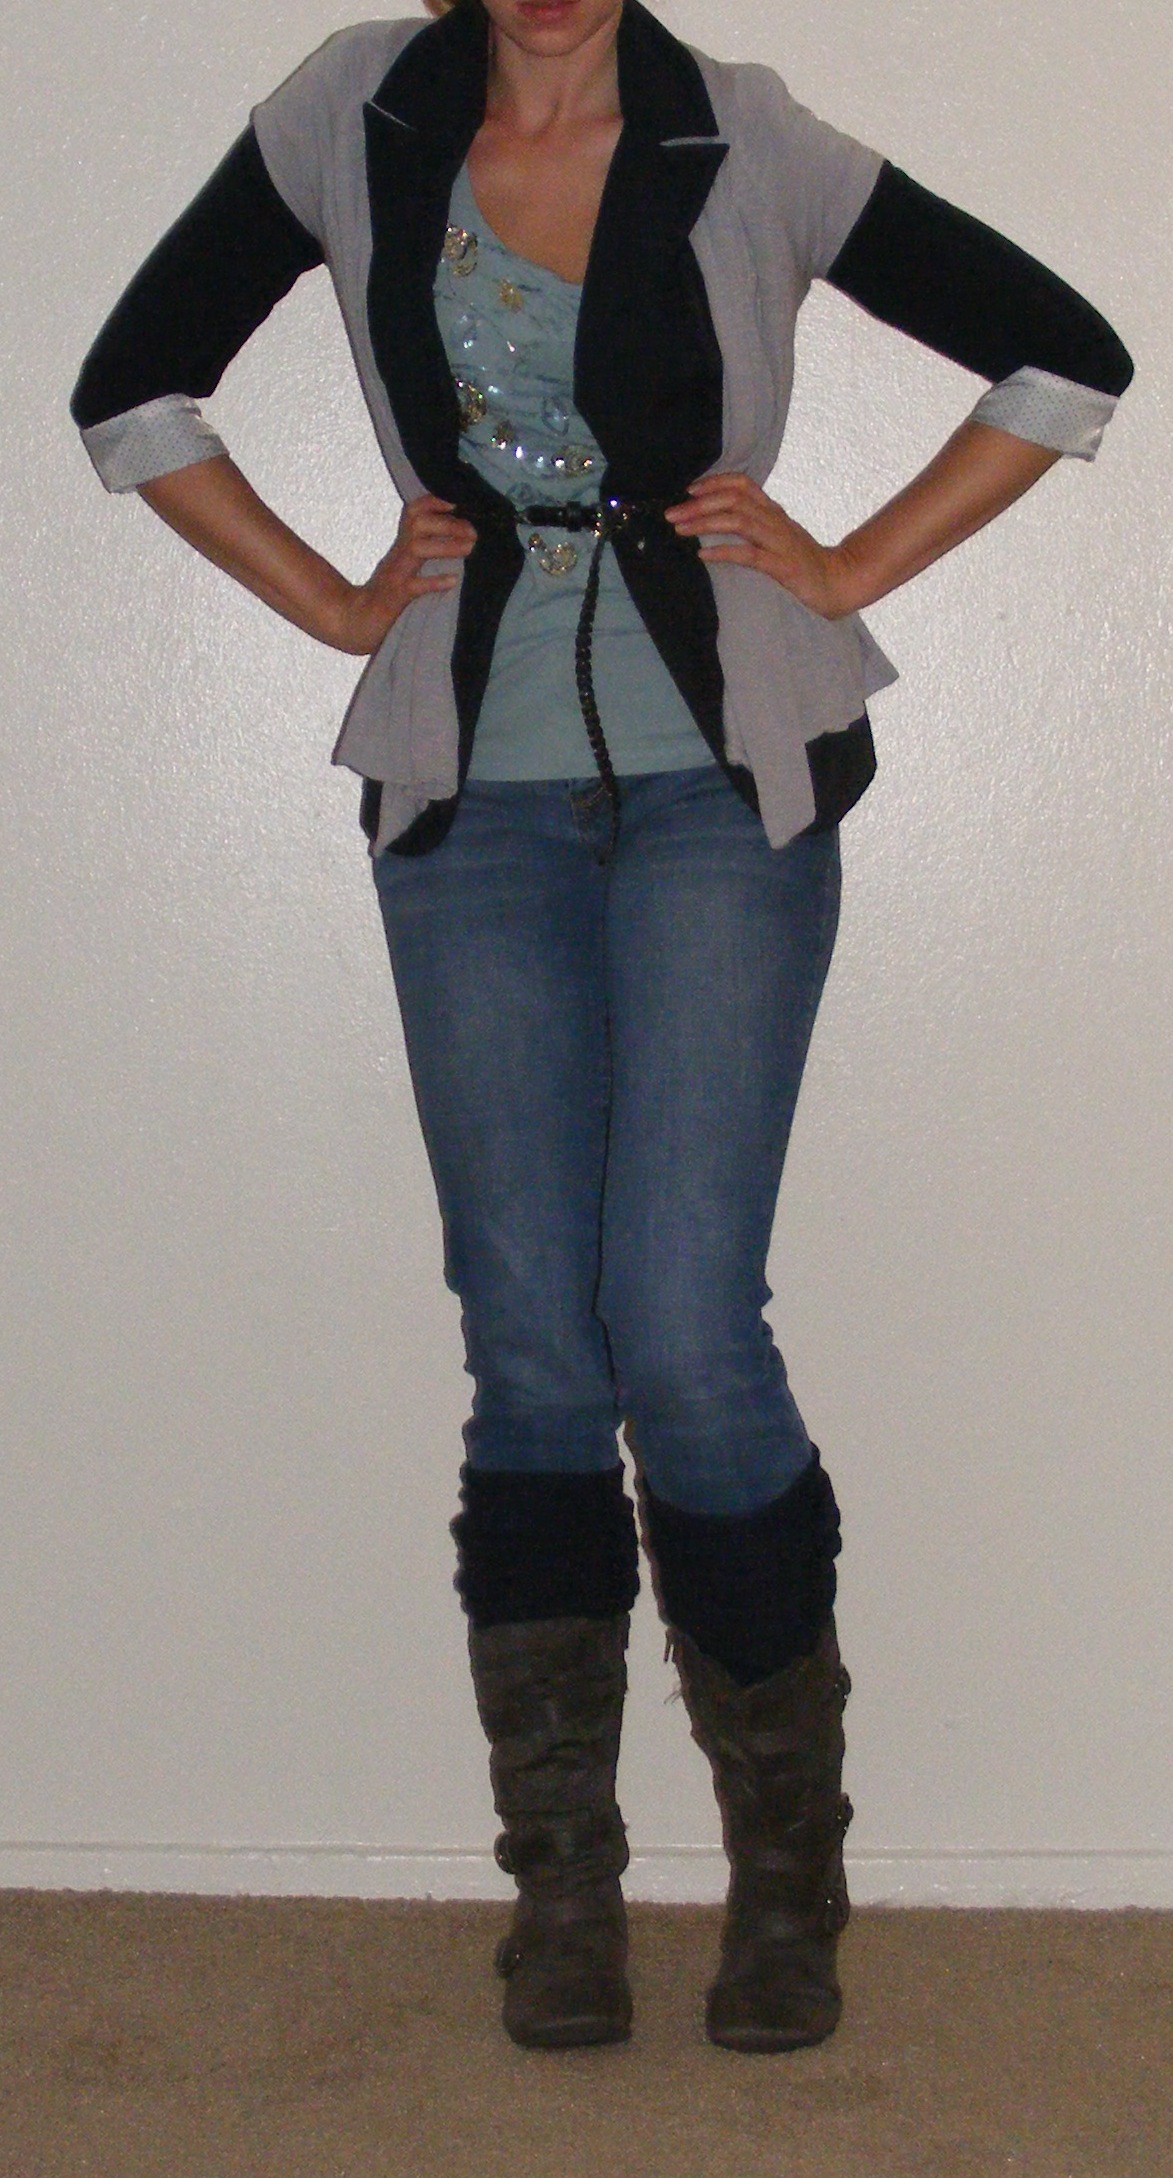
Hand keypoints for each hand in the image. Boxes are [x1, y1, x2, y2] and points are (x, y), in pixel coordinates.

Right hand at [329, 495, 476, 654]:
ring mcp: (395, 575)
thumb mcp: (405, 567)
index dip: (434, 502)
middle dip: (448, 523)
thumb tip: (461, 540)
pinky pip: (414, 586)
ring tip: (469, 547)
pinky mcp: (395, 597)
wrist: (356, 622)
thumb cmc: (386, 596)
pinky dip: (434, 582)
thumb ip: (424, 552)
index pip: (413, 512)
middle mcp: (397, 555)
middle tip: (473, 532)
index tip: (457, 502)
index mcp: (401, 546)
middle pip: (418, 524)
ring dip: (446, 545)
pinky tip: (452, 580)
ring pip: (417, 549)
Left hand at [665, 473, 857, 620]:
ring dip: (705, 523)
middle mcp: (775, 521)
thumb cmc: (804, 562)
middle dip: (699, 504)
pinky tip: (704, 555)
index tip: (690, 489)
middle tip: (671, 513)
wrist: (838, 581)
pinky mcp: (782, 566)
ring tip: (680, 530)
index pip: (743, 484)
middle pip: (734, 500)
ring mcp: (779, 542)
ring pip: (739, 521)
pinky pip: (749, 555)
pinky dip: (724, 552)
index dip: (715, 482)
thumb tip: (719, 522)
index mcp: (773, 512)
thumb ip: (755, 527)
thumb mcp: (778, 537)